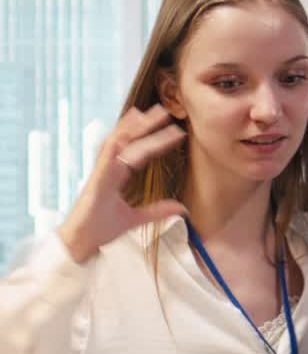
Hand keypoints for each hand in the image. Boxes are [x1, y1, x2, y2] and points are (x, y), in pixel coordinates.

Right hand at [58, 105, 186, 263]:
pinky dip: (113, 145)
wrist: (81, 244)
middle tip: (163, 110)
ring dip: (130, 128)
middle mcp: (108, 169)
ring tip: (145, 114)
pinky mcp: (94, 182)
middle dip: (145, 125)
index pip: (140, 152)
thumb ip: (157, 210)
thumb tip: (181, 207)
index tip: (175, 132)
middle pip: (128, 141)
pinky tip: (124, 135)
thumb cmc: (101, 229)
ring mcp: (100, 173)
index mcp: (116, 175)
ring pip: (116, 144)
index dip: (156, 141)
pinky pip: (103, 159)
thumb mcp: (136, 219)